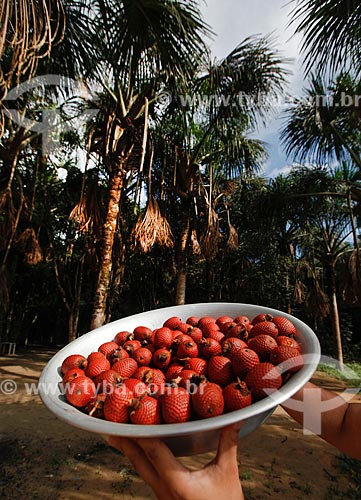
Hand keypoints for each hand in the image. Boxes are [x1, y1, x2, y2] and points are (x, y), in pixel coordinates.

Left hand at [108, 423, 243, 499]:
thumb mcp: (227, 474)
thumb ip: (228, 445)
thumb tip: (234, 420)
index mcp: (177, 482)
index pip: (154, 452)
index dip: (141, 434)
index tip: (130, 420)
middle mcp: (164, 490)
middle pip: (139, 463)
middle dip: (125, 444)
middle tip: (111, 429)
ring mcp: (162, 496)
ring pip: (141, 471)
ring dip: (131, 453)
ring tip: (120, 437)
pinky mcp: (165, 498)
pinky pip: (148, 477)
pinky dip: (142, 461)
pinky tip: (142, 454)